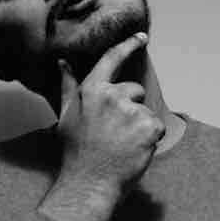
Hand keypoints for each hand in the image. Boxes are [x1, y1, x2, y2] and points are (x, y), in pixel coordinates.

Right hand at [55, 31, 164, 191]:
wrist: (89, 182)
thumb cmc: (76, 151)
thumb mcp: (66, 115)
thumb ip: (68, 86)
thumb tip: (63, 63)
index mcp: (92, 90)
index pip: (112, 59)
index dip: (128, 45)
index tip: (141, 38)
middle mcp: (113, 95)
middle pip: (135, 90)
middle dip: (131, 107)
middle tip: (115, 133)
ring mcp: (132, 110)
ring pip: (145, 111)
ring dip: (140, 126)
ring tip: (122, 144)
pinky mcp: (149, 126)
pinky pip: (157, 127)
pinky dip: (150, 138)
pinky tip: (134, 150)